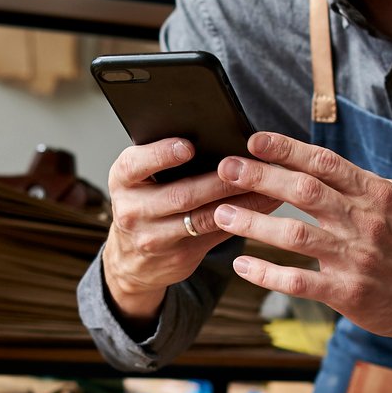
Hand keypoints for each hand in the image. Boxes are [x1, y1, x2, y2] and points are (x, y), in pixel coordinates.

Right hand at [100, 138, 277, 321]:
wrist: (132, 258)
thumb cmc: (145, 202)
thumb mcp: (141, 179)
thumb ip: (164, 160)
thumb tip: (216, 134)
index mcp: (123, 180)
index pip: (136, 164)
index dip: (162, 155)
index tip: (188, 146)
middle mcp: (132, 210)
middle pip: (180, 194)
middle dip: (218, 180)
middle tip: (249, 165)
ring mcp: (154, 238)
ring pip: (204, 218)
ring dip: (241, 201)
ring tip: (268, 185)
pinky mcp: (178, 257)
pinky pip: (217, 235)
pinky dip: (244, 219)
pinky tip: (265, 205)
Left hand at [211, 131, 391, 345]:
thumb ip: (359, 185)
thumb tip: (317, 162)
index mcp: (375, 194)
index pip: (325, 163)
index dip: (287, 149)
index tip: (253, 141)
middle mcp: (364, 221)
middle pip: (304, 192)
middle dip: (260, 178)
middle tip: (226, 169)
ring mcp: (356, 258)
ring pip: (295, 234)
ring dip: (253, 224)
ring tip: (221, 215)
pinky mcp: (348, 293)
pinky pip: (299, 281)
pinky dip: (266, 272)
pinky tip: (242, 266)